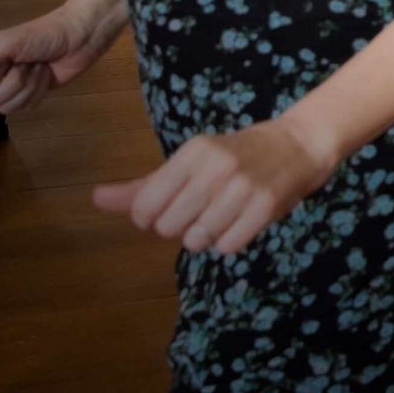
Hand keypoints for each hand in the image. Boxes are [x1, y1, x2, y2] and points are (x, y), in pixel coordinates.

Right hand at [0, 5, 115, 114]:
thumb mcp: (4, 43)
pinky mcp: (32, 94)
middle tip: (24, 64)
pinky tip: (46, 75)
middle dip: (10, 83)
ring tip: (38, 67)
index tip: (1, 65)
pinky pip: (25, 107)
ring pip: (7, 107)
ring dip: (27, 87)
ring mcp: (13, 87)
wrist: (80, 37)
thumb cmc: (42, 35)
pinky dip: (38, 91)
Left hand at [94, 118, 334, 255]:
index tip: (172, 206)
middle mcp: (215, 167)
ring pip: (197, 240)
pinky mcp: (264, 207)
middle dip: (181, 226)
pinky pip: (227, 247)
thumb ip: (142, 186)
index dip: (152, 218)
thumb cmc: (236, 155)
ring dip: (206, 236)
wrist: (298, 145)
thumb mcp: (189, 163)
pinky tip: (240, 222)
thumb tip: (95, 199)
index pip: (144, 208)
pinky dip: (230, 241)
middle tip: (202, 208)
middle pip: (169, 228)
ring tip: (223, 215)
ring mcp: (241, 187)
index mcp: (192, 152)